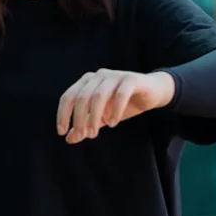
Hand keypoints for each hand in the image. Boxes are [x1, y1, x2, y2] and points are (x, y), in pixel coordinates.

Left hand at [57, 69, 174, 143]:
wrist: (153, 92)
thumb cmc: (124, 103)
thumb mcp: (102, 116)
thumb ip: (86, 125)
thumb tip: (69, 139)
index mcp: (87, 81)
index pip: (68, 96)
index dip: (63, 114)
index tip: (62, 132)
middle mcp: (99, 76)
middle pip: (82, 97)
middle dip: (79, 119)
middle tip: (84, 136)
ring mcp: (115, 76)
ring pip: (99, 96)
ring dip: (94, 117)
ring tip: (95, 133)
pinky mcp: (131, 79)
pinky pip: (120, 94)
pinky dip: (114, 110)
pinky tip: (112, 123)